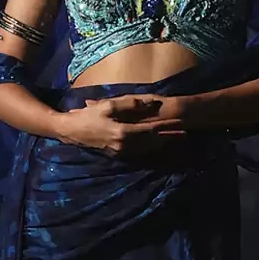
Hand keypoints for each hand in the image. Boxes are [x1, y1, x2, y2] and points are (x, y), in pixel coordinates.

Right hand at [55, 96, 184, 156]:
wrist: (72, 132)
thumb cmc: (89, 115)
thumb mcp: (109, 105)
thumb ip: (131, 104)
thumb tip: (152, 103)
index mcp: (123, 133)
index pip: (152, 130)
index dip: (168, 127)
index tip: (182, 124)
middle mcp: (125, 146)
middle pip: (154, 143)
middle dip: (170, 138)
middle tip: (187, 133)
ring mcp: (122, 153)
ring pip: (149, 149)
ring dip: (164, 144)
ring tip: (177, 139)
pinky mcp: (119, 155)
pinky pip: (141, 152)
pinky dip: (152, 148)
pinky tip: (160, 145)